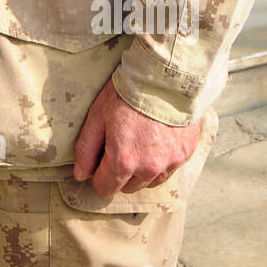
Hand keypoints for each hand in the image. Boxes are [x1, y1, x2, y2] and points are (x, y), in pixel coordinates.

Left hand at [73, 77, 201, 196]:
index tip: (101, 157)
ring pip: (149, 181)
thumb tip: (81, 175)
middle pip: (127, 187)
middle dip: (119, 172)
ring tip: (139, 142)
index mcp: (123, 161)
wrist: (165, 77)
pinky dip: (161, 160)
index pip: (105, 188)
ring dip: (141, 170)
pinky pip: (169, 169)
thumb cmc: (127, 94)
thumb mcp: (97, 117)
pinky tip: (156, 139)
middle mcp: (148, 169)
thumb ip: (86, 149)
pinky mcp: (185, 154)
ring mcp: (170, 163)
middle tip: (119, 144)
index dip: (99, 175)